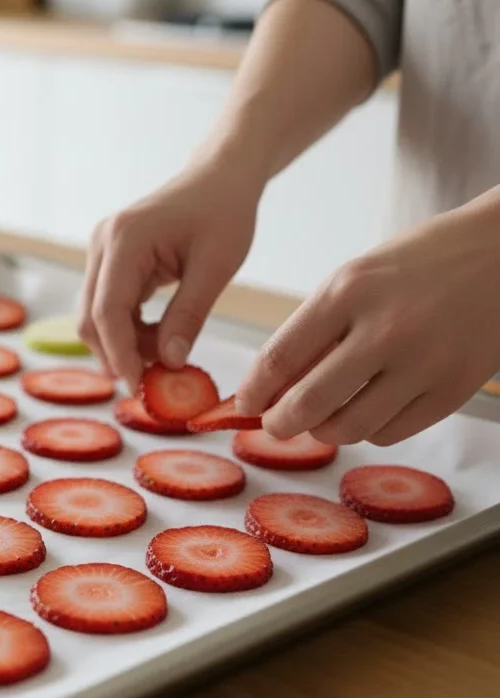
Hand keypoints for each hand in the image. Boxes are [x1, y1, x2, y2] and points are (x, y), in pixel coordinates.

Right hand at [77, 150, 262, 389]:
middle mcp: (102, 243)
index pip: (107, 311)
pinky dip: (129, 330)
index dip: (119, 354)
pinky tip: (159, 337)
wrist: (219, 177)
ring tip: (166, 353)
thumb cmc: (224, 212)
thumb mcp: (216, 266)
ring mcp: (101, 251)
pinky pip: (108, 306)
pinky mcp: (108, 261)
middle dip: (118, 354)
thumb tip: (169, 363)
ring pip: (96, 316)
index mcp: (125, 239)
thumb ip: (189, 315)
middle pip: (91, 318)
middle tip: (154, 381)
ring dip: (125, 344)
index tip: (137, 387)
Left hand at [237, 204, 499, 445]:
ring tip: (320, 419)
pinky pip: (390, 433)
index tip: (244, 404)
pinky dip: (367, 431)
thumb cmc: (419, 264)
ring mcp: (423, 363)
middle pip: (309, 403)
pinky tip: (366, 412)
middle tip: (274, 426)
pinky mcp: (453, 390)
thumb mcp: (356, 279)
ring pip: (348, 428)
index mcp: (348, 291)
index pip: (280, 357)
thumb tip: (272, 387)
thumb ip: (315, 330)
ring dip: (323, 431)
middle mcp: (385, 329)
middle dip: (280, 423)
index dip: (254, 391)